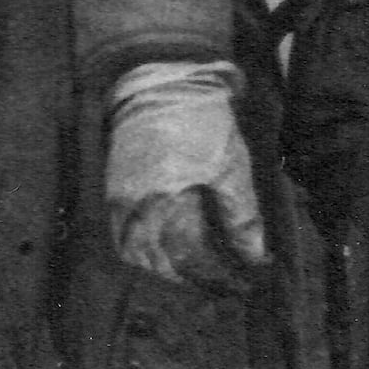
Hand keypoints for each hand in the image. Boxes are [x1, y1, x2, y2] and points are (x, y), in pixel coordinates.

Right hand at [103, 60, 268, 285]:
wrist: (162, 83)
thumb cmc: (203, 122)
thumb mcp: (231, 166)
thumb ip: (240, 217)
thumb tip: (255, 257)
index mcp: (171, 198)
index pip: (194, 256)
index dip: (221, 275)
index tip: (247, 282)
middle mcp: (139, 205)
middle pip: (164, 264)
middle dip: (196, 280)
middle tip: (226, 285)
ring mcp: (121, 201)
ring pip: (139, 257)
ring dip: (168, 272)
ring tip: (197, 276)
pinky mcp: (113, 193)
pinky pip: (123, 238)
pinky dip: (144, 255)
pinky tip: (166, 256)